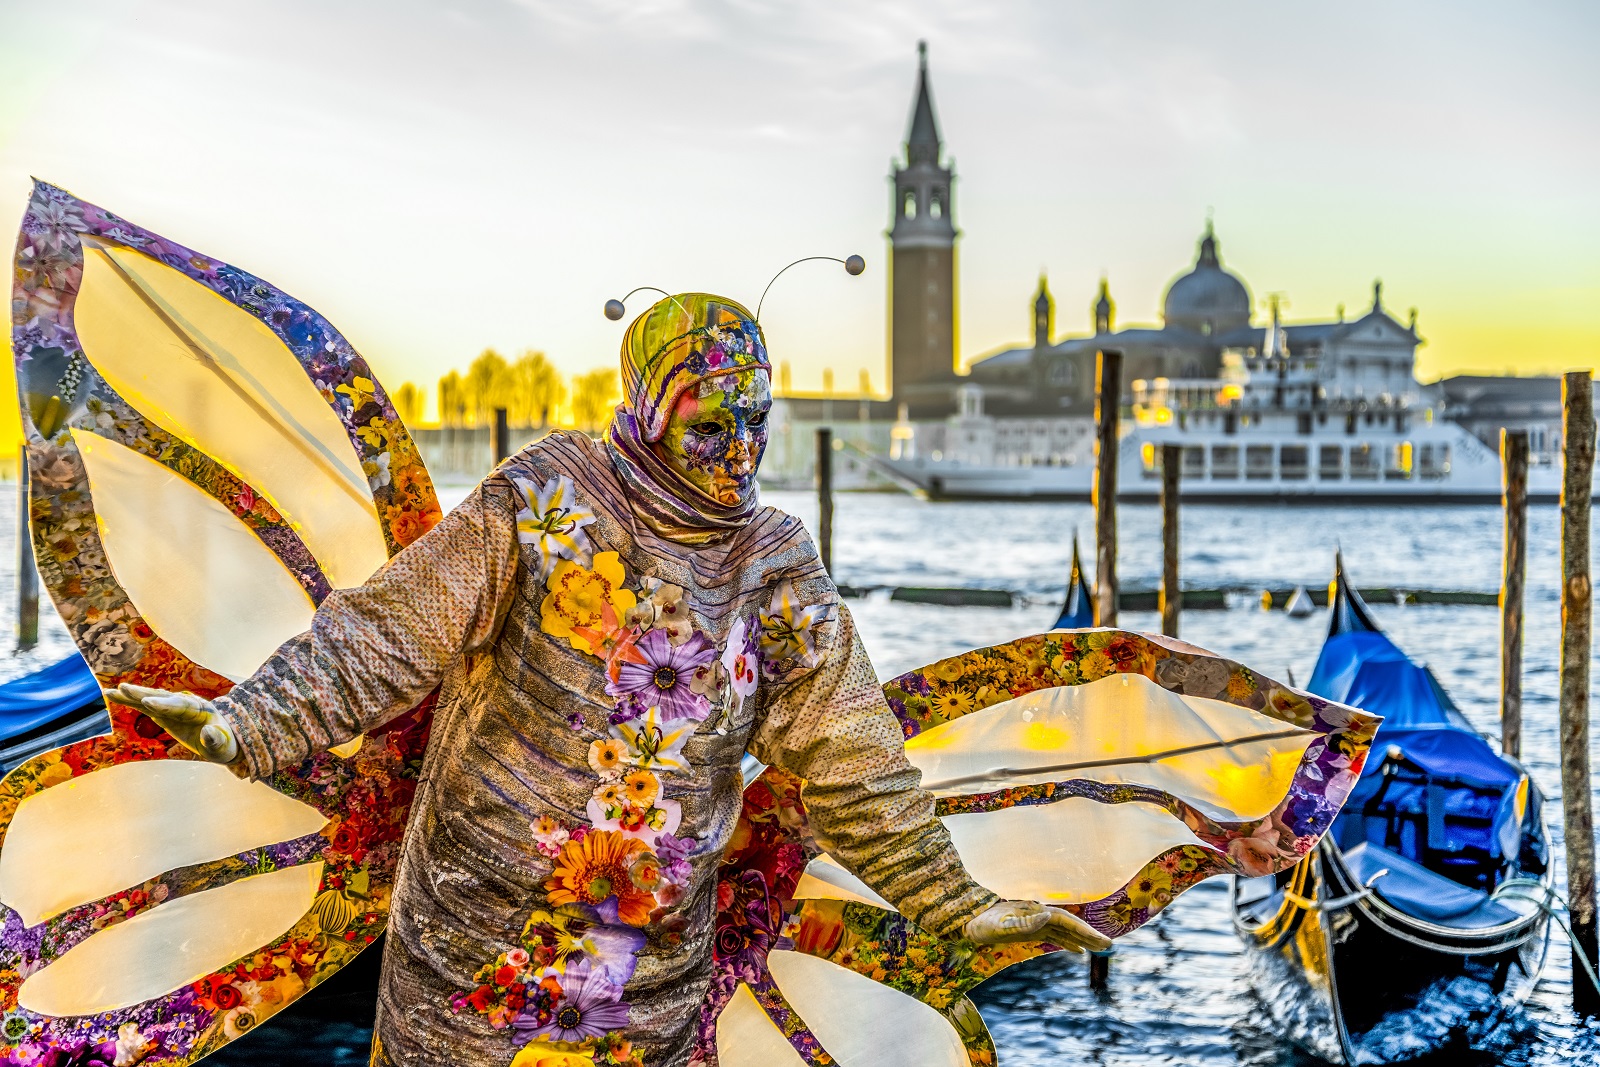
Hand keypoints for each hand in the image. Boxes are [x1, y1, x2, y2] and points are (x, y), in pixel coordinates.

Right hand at [105, 683, 237, 763]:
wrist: (223, 740)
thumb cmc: (224, 744)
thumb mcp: (222, 746)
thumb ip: (215, 739)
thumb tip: (207, 732)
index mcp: (200, 710)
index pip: (180, 706)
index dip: (163, 704)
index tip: (147, 703)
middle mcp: (185, 705)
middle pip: (162, 698)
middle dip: (143, 694)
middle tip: (124, 688)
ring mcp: (173, 708)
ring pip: (151, 699)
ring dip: (131, 696)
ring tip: (110, 692)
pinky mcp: (164, 713)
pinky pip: (145, 706)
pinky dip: (130, 702)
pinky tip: (114, 696)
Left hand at [965, 899, 1111, 953]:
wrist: (968, 922)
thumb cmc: (981, 924)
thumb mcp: (1000, 926)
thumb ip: (1024, 922)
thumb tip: (1048, 915)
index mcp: (1034, 912)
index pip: (1065, 921)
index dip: (1083, 929)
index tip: (1099, 939)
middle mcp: (1037, 915)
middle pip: (1069, 924)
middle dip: (1089, 934)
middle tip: (1110, 945)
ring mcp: (1034, 922)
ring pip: (1064, 931)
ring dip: (1082, 939)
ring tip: (1102, 948)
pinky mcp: (1029, 931)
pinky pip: (1054, 937)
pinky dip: (1068, 943)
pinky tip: (1078, 950)